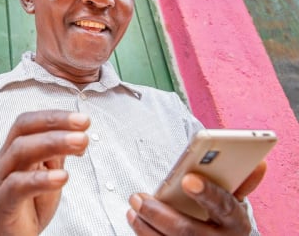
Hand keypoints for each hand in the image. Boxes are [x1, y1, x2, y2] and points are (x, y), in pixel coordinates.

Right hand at [0, 111, 89, 235]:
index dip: (53, 117)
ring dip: (52, 144)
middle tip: (83, 127)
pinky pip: (16, 187)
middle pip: (24, 132)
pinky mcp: (3, 204)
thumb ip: (57, 154)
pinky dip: (40, 179)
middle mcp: (5, 161)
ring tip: (80, 144)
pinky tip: (62, 176)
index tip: (82, 119)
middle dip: (55, 125)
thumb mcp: (47, 174)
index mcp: (14, 150)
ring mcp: (1, 182)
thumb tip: (77, 133)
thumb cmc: (29, 203)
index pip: (28, 123)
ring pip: (20, 152)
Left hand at [127, 161, 266, 234]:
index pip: (224, 206)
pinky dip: (144, 234)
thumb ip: (238, 181)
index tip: (188, 179)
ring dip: (145, 225)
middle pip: (188, 231)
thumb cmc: (220, 214)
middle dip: (159, 214)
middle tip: (137, 197)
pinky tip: (135, 219)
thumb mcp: (232, 199)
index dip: (207, 193)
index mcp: (236, 222)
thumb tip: (258, 163)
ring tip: (133, 205)